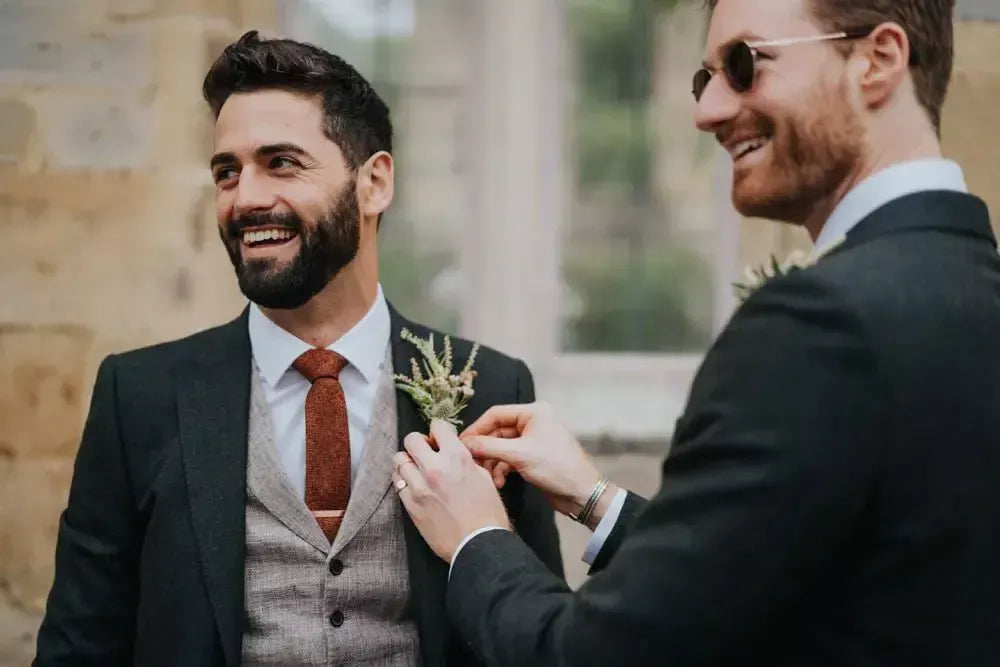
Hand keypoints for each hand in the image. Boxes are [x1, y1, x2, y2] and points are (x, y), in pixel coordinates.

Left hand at [392, 419, 511, 562]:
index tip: (439, 439)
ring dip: (408, 461)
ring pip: (399, 460)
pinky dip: (404, 480)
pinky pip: (398, 483)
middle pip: (411, 440)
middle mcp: (435, 468)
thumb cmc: (488, 514)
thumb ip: (466, 460)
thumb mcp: (484, 478)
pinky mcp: (410, 505)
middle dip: (418, 442)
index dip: (438, 430)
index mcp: (457, 458)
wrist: (478, 545)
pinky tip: (414, 486)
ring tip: (417, 470)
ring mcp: (419, 487)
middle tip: (426, 452)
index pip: (438, 426)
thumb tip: (454, 453)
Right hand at [460, 401, 606, 522]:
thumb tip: (462, 444)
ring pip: (501, 447)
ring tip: (486, 476)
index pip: (495, 414)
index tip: (460, 444)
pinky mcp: (532, 456)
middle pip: (497, 431)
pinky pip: (509, 458)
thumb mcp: (519, 455)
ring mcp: (532, 440)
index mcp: (533, 412)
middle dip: (484, 449)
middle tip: (469, 463)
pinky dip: (501, 469)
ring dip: (492, 462)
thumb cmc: (555, 468)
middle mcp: (533, 422)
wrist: (582, 493)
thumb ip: (488, 447)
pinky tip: (498, 482)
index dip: (476, 428)